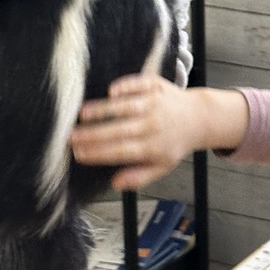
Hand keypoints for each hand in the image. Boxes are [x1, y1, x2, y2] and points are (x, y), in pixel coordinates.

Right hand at [71, 75, 196, 190]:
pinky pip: (139, 85)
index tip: (79, 154)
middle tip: (71, 136)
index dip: (99, 153)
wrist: (199, 117)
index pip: (121, 151)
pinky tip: (110, 92)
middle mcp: (154, 124)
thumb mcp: (162, 166)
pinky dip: (126, 87)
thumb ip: (139, 176)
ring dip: (103, 110)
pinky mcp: (157, 86)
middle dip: (93, 134)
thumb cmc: (174, 143)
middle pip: (119, 130)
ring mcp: (155, 103)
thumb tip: (114, 185)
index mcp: (153, 147)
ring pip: (126, 107)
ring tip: (82, 114)